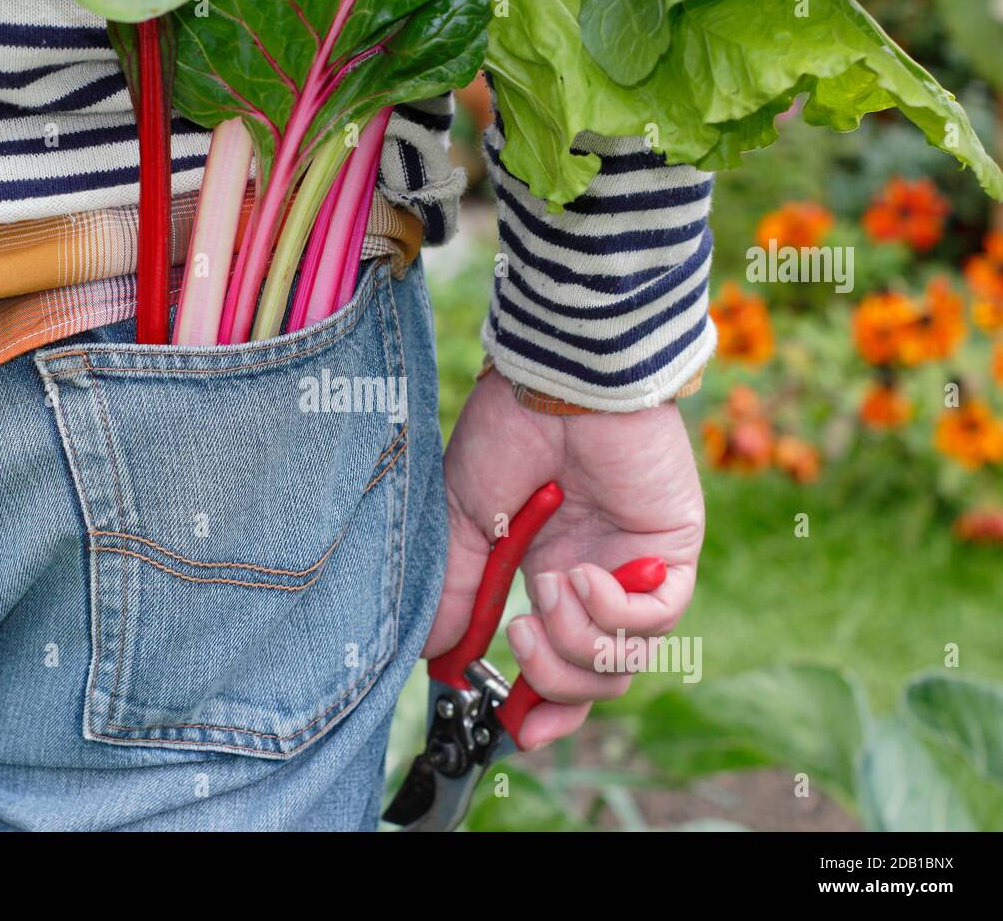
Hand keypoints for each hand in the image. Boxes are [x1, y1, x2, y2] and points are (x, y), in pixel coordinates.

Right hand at [425, 371, 704, 749]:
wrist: (555, 381)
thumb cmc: (508, 435)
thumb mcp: (464, 523)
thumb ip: (460, 591)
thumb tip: (439, 655)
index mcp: (546, 572)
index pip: (562, 664)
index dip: (543, 706)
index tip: (516, 727)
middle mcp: (595, 577)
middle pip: (597, 678)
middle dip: (555, 681)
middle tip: (519, 641)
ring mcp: (635, 565)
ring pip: (626, 658)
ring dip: (579, 641)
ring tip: (550, 592)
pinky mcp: (670, 548)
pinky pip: (659, 616)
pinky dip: (614, 612)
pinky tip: (581, 576)